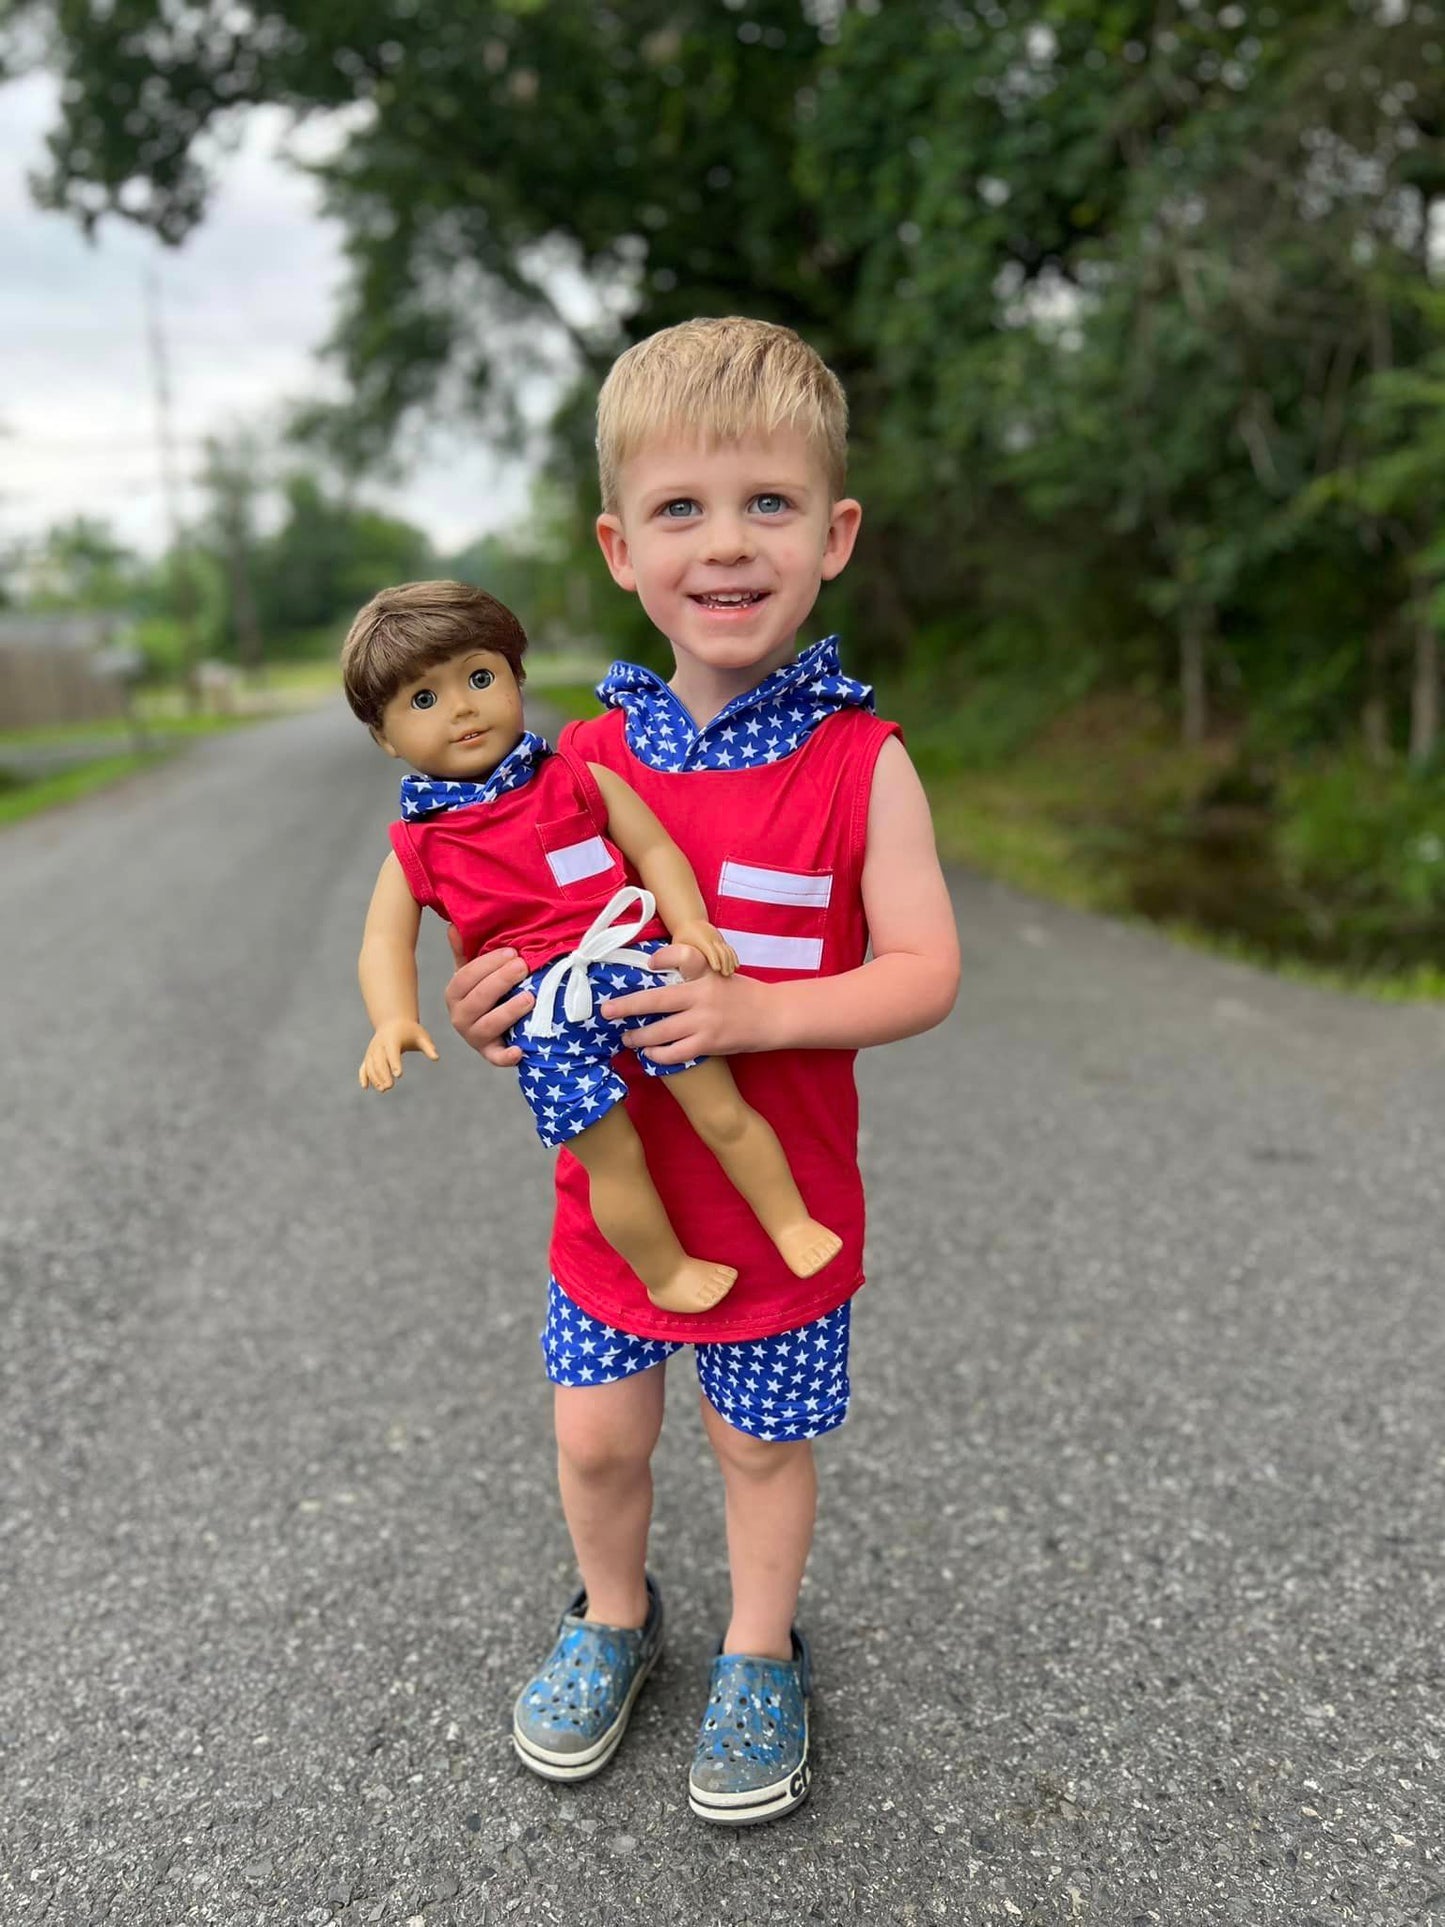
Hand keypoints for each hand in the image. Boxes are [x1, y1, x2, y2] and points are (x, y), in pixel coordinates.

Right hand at [359, 1019, 438, 1090]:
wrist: (393, 1022)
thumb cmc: (410, 1031)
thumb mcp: (421, 1036)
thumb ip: (428, 1047)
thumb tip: (436, 1058)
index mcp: (392, 1039)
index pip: (392, 1052)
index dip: (395, 1063)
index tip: (399, 1075)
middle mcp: (380, 1044)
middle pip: (379, 1060)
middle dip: (383, 1074)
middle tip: (390, 1086)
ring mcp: (372, 1050)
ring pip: (370, 1065)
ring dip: (375, 1077)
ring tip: (383, 1089)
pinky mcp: (369, 1056)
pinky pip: (364, 1066)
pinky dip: (363, 1076)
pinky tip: (365, 1087)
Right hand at [443, 928, 531, 1065]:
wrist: (493, 1027)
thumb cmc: (485, 992)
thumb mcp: (473, 971)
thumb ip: (465, 951)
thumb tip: (454, 926)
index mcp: (455, 993)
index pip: (466, 977)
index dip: (488, 964)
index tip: (511, 952)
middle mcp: (460, 1016)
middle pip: (478, 999)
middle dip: (501, 981)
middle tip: (523, 966)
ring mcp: (475, 1037)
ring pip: (488, 1025)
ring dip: (508, 1012)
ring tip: (530, 997)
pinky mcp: (490, 1053)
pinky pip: (496, 1058)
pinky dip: (506, 1056)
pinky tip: (520, 1050)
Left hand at [599, 966, 777, 1062]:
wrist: (773, 1016)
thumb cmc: (742, 993)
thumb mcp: (720, 974)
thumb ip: (693, 972)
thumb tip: (657, 970)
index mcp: (705, 974)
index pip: (681, 957)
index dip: (662, 958)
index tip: (648, 964)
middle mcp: (702, 995)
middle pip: (656, 1001)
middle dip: (627, 1006)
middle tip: (606, 1012)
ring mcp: (705, 1021)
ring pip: (661, 1031)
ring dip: (639, 1036)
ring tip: (627, 1038)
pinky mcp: (709, 1043)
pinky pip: (676, 1052)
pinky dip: (659, 1054)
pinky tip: (651, 1053)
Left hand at [670, 919, 736, 976]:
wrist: (690, 921)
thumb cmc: (682, 936)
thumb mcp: (678, 944)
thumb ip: (675, 956)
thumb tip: (664, 967)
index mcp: (701, 940)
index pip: (710, 950)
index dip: (714, 959)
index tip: (716, 969)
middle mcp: (711, 939)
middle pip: (722, 951)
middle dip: (725, 963)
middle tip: (725, 975)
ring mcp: (718, 939)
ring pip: (728, 950)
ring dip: (730, 962)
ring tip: (729, 973)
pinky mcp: (721, 940)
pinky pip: (730, 949)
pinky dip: (733, 957)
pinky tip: (735, 966)